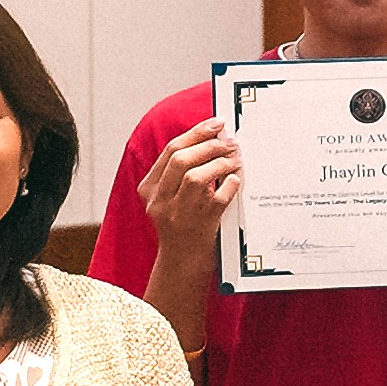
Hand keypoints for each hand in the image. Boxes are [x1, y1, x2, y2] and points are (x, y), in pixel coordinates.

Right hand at [140, 116, 242, 258]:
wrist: (182, 261)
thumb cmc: (181, 223)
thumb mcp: (169, 197)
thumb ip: (180, 171)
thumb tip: (211, 138)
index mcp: (149, 189)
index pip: (170, 151)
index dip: (196, 133)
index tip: (215, 124)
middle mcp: (159, 200)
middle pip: (181, 159)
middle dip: (208, 144)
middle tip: (229, 141)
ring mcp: (179, 213)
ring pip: (196, 176)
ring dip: (219, 162)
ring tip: (234, 158)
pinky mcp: (200, 225)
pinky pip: (218, 197)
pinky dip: (230, 183)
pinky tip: (236, 178)